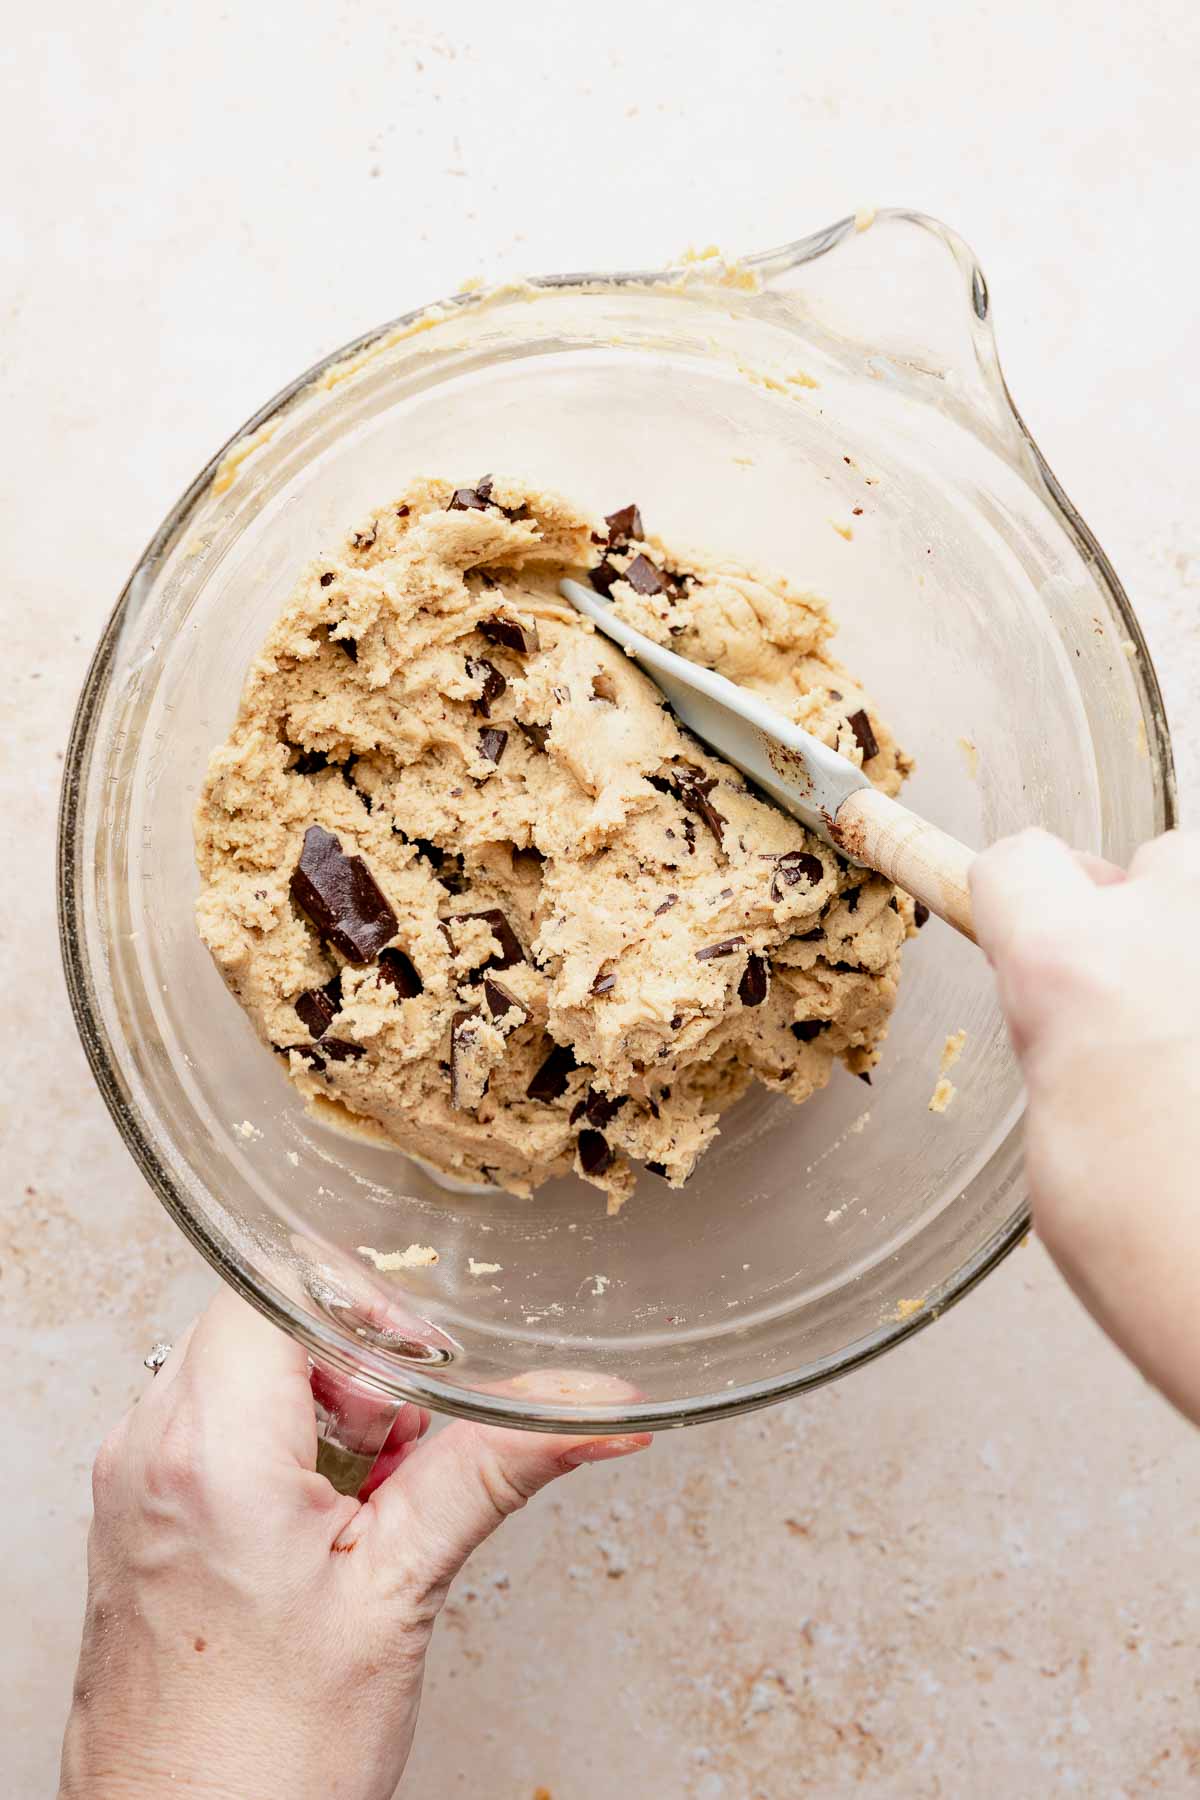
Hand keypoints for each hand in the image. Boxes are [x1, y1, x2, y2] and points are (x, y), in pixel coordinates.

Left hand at [59, 1290, 649, 1798]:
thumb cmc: (264, 1758)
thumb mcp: (402, 1589)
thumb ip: (497, 1466)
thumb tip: (593, 1406)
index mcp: (209, 1448)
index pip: (280, 1284)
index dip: (368, 1306)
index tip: (428, 1363)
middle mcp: (151, 1449)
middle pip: (266, 1321)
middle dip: (358, 1366)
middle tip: (410, 1447)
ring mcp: (135, 1482)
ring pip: (244, 1371)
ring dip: (325, 1408)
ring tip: (372, 1501)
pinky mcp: (138, 1515)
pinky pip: (215, 1425)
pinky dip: (285, 1446)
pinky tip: (329, 1526)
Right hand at [971, 828, 1199, 1423]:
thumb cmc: (1180, 1261)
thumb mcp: (1058, 1152)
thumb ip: (1061, 1044)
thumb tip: (1073, 1013)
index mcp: (1075, 967)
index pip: (1020, 863)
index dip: (1018, 901)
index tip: (1022, 923)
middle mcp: (1181, 922)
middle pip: (1150, 863)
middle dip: (1146, 924)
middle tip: (1151, 1022)